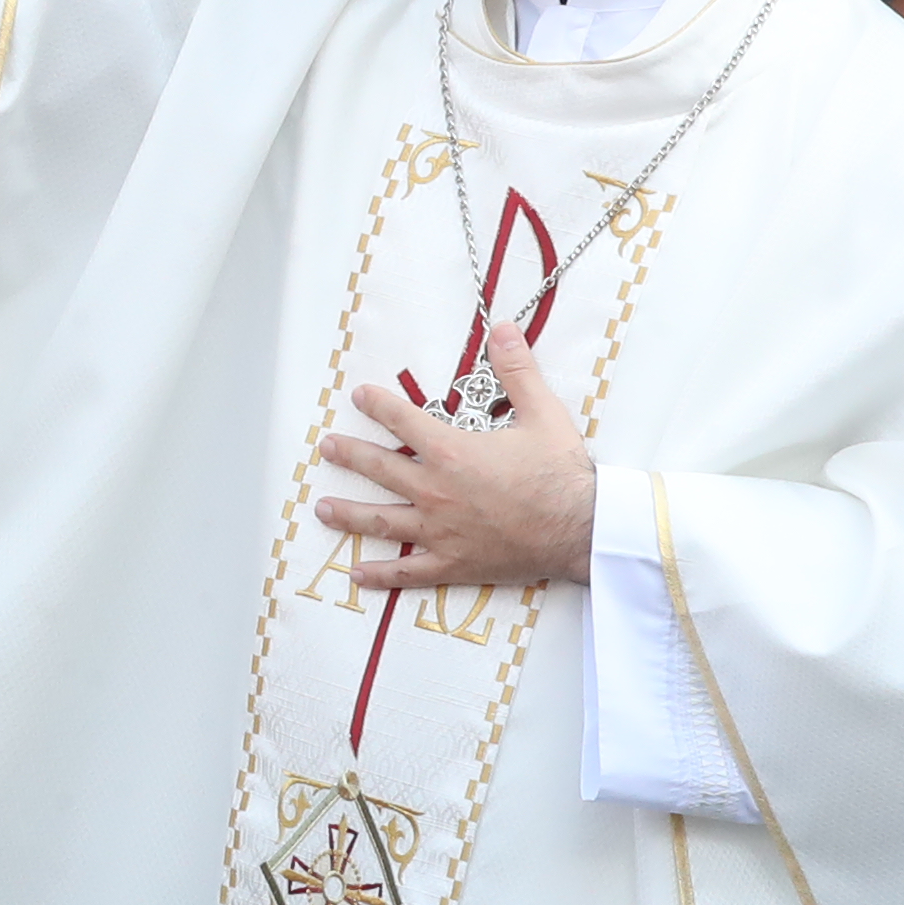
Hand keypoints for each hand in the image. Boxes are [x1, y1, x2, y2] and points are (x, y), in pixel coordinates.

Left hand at [313, 327, 597, 591]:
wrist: (582, 529)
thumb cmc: (561, 473)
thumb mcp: (543, 413)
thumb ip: (518, 370)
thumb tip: (504, 329)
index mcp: (452, 453)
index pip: (403, 421)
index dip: (378, 405)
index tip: (359, 396)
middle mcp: (436, 492)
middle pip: (381, 470)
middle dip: (351, 456)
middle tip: (328, 448)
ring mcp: (441, 532)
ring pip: (383, 522)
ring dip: (349, 514)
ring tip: (322, 508)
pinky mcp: (453, 564)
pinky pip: (409, 573)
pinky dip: (381, 575)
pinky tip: (357, 573)